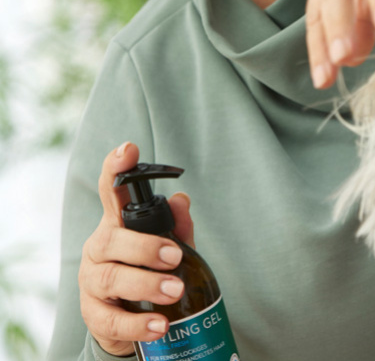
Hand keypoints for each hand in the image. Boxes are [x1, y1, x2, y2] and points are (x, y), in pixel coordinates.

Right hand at [78, 142, 194, 356]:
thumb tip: (183, 199)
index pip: (110, 191)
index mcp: (116, 224)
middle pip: (113, 240)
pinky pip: (112, 319)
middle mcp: (99, 248)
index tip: (129, 149)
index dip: (116, 168)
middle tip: (176, 256)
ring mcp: (92, 282)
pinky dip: (138, 324)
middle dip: (146, 247)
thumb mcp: (169, 246)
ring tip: (176, 290)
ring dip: (146, 284)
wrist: (128, 321)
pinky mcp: (94, 315)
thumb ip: (177, 224)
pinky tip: (159, 325)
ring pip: (112, 278)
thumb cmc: (149, 272)